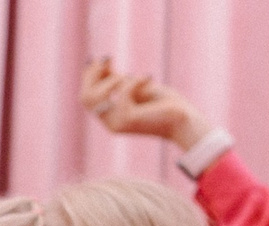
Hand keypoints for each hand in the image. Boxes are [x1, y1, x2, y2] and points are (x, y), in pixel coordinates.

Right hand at [79, 57, 208, 150]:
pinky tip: (149, 77)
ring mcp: (117, 124)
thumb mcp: (136, 86)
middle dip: (93, 74)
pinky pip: (122, 93)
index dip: (89, 75)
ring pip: (95, 98)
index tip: (103, 58)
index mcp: (110, 116)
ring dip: (112, 80)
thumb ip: (118, 79)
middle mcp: (110, 123)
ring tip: (134, 76)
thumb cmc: (163, 104)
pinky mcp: (128, 120)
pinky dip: (134, 80)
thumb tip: (101, 62)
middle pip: (85, 98)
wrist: (184, 120)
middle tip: (109, 58)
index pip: (86, 97)